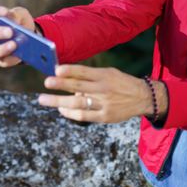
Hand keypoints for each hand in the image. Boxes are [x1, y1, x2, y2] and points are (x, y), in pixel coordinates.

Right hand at [0, 5, 34, 67]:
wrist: (31, 36)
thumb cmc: (21, 22)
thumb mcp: (21, 14)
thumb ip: (16, 14)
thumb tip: (13, 21)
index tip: (5, 12)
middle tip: (11, 32)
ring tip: (14, 45)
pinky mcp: (0, 60)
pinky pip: (2, 62)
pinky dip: (11, 58)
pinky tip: (19, 55)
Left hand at [38, 65, 168, 122]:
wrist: (142, 97)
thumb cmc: (122, 84)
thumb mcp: (110, 73)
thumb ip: (91, 76)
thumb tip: (68, 80)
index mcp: (105, 76)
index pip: (84, 72)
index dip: (70, 70)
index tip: (56, 70)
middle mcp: (104, 89)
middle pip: (79, 87)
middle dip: (61, 84)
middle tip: (47, 82)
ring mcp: (104, 104)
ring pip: (77, 103)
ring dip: (58, 101)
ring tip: (43, 99)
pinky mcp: (105, 116)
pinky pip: (84, 115)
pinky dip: (70, 113)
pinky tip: (61, 109)